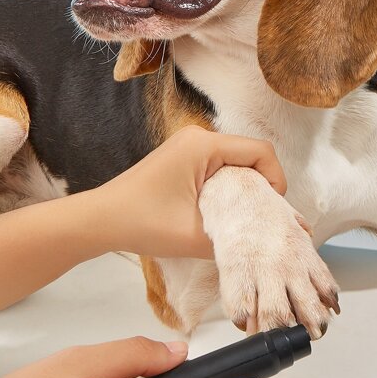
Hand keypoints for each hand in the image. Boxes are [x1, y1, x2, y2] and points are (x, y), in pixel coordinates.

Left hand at [97, 126, 286, 257]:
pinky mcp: (181, 158)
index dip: (276, 180)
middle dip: (260, 186)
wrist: (100, 220)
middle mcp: (197, 137)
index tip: (270, 210)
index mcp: (203, 146)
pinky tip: (219, 211)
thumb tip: (258, 240)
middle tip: (257, 218)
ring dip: (242, 188)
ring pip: (234, 161)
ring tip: (239, 218)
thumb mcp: (195, 236)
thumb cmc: (143, 223)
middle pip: (249, 155)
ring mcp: (187, 145)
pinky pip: (217, 166)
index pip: (261, 152)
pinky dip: (225, 187)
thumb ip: (234, 236)